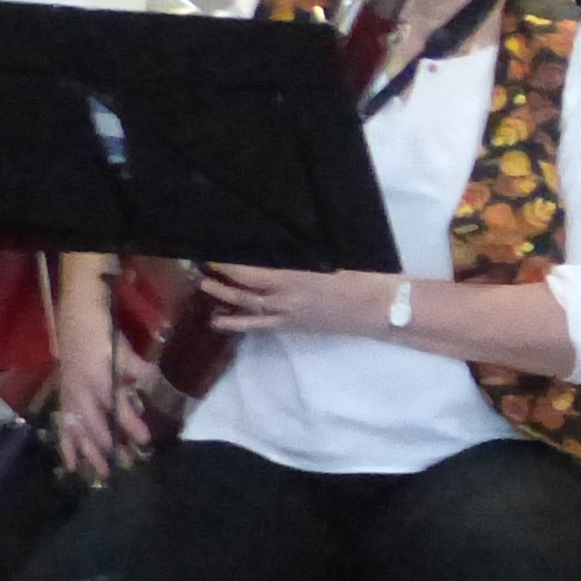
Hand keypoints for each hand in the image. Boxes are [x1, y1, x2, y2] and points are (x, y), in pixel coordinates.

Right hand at [54, 327, 151, 479]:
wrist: (76, 317)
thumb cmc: (103, 333)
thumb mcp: (124, 350)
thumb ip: (138, 369)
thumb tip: (154, 384)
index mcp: (98, 379)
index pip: (116, 408)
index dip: (130, 424)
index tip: (145, 441)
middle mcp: (81, 392)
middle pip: (95, 427)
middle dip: (109, 449)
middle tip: (125, 467)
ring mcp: (70, 396)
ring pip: (78, 431)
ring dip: (89, 453)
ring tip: (100, 475)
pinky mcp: (64, 397)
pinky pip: (63, 426)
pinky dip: (67, 446)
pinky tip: (72, 465)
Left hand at [201, 266, 395, 339]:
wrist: (380, 309)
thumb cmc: (362, 277)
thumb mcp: (329, 260)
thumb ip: (300, 259)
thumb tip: (275, 252)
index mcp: (293, 279)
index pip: (249, 273)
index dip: (228, 267)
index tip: (211, 258)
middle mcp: (285, 301)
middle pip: (243, 295)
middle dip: (220, 287)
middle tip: (201, 277)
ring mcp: (290, 318)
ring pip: (250, 315)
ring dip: (227, 309)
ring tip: (209, 306)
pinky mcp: (297, 328)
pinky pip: (264, 327)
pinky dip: (247, 324)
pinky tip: (235, 324)